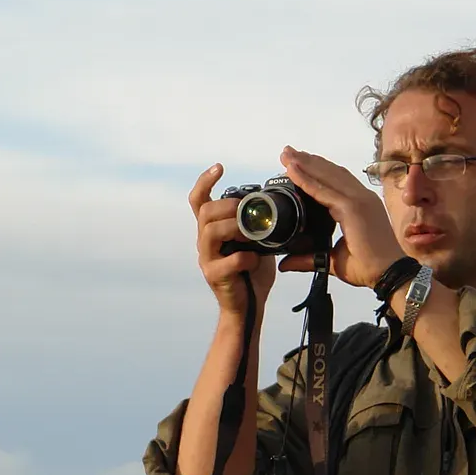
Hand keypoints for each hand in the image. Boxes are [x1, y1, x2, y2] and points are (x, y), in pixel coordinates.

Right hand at [190, 164, 275, 315]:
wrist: (248, 307)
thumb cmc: (252, 272)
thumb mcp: (256, 240)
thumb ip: (257, 221)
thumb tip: (276, 198)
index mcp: (212, 229)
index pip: (199, 200)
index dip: (205, 181)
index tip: (220, 167)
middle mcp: (204, 241)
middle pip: (205, 211)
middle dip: (228, 206)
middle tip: (247, 210)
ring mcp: (207, 259)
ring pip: (210, 231)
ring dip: (235, 227)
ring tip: (252, 234)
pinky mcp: (215, 276)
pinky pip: (229, 261)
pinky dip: (246, 257)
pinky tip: (256, 259)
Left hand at [275, 147, 406, 290]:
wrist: (390, 274)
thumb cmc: (370, 267)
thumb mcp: (332, 261)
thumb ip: (308, 259)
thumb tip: (286, 263)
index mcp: (359, 206)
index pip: (335, 182)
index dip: (316, 170)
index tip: (297, 163)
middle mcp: (360, 198)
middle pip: (330, 173)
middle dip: (307, 161)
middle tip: (287, 153)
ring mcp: (358, 200)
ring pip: (326, 176)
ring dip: (305, 164)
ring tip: (286, 155)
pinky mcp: (352, 208)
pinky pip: (323, 190)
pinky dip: (306, 179)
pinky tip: (293, 170)